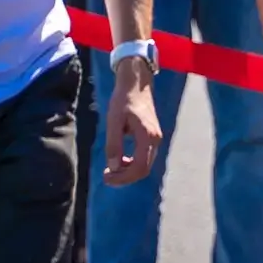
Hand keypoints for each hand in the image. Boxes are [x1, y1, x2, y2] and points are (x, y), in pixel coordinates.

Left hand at [104, 61, 164, 186]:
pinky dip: (132, 164)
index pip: (139, 168)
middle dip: (125, 177)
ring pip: (145, 165)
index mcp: (147, 137)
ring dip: (128, 172)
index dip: (123, 178)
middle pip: (143, 170)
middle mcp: (156, 140)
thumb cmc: (123, 100)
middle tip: (106, 177)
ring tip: (110, 170)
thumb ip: (114, 145)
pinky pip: (145, 157)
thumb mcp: (113, 122)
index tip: (106, 178)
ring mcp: (156, 139)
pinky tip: (120, 160)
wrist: (136, 84)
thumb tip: (113, 167)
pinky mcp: (152, 137)